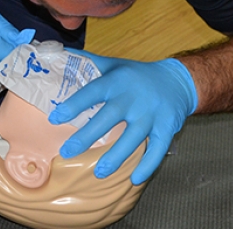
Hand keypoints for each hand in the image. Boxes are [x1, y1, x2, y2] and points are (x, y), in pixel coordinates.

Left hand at [49, 52, 196, 184]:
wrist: (178, 80)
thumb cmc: (137, 75)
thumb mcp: (114, 64)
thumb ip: (88, 62)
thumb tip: (57, 53)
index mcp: (118, 81)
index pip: (92, 92)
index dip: (74, 105)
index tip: (54, 118)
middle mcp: (134, 98)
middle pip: (108, 118)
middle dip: (87, 136)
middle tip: (67, 152)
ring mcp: (151, 114)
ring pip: (133, 138)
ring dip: (116, 157)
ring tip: (98, 172)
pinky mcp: (167, 127)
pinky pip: (158, 149)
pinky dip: (148, 165)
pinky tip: (135, 179)